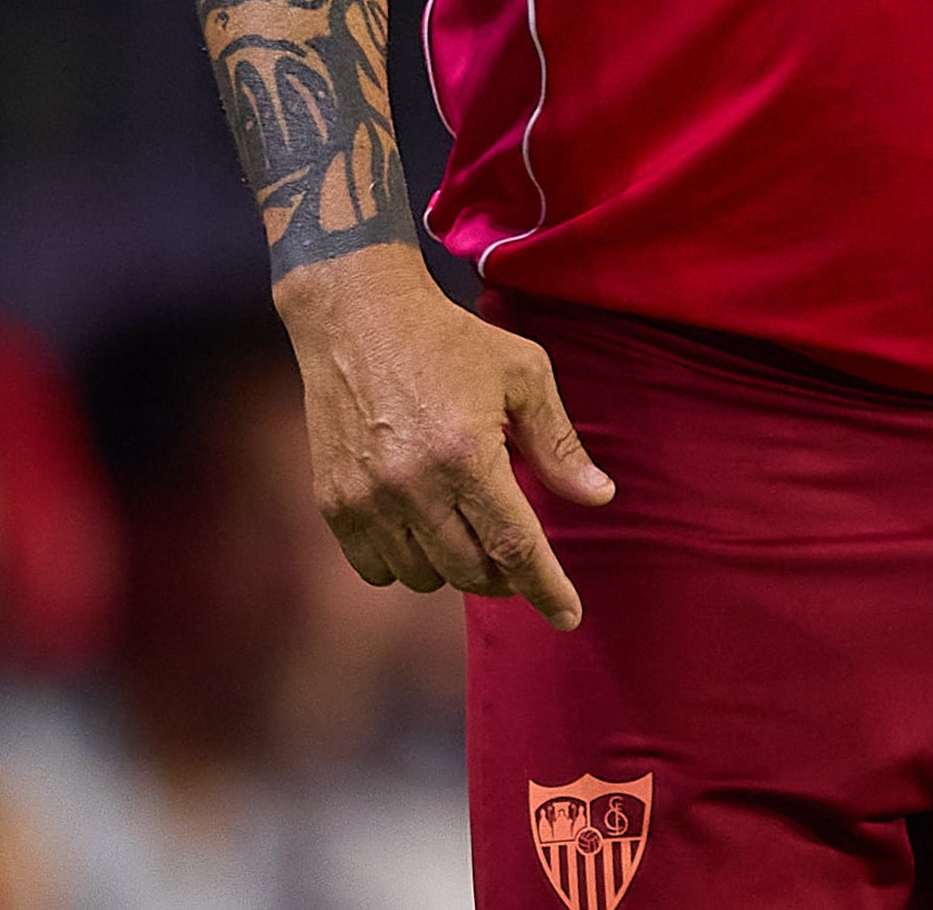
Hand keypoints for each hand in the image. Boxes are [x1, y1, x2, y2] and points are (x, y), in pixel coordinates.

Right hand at [275, 249, 615, 628]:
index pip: (515, 546)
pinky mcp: (334, 500)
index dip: (546, 589)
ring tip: (463, 523)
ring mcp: (367, 496)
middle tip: (512, 545)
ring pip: (424, 578)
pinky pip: (376, 569)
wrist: (357, 315)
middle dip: (503, 573)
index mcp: (467, 452)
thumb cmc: (450, 340)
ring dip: (454, 567)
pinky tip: (420, 528)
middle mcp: (413, 484)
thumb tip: (598, 498)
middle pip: (472, 572)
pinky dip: (405, 564)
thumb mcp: (522, 373)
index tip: (568, 617)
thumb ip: (559, 442)